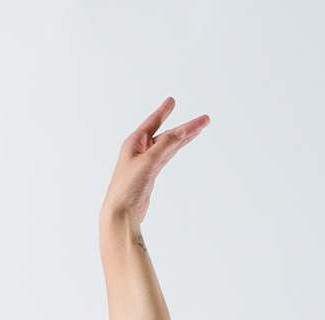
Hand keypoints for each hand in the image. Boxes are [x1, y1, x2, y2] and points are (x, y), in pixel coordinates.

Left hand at [102, 98, 208, 230]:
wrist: (121, 213)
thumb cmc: (127, 187)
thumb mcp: (149, 160)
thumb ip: (166, 144)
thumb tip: (181, 131)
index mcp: (134, 143)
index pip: (152, 122)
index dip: (163, 111)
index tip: (172, 100)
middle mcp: (139, 151)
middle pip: (166, 134)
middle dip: (184, 127)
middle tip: (203, 120)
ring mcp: (145, 164)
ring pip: (168, 145)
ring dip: (184, 137)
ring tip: (200, 129)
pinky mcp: (150, 175)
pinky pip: (166, 156)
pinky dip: (175, 149)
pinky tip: (183, 143)